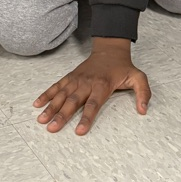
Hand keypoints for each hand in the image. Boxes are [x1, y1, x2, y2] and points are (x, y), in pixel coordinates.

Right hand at [33, 37, 150, 134]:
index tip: (79, 131)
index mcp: (103, 85)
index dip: (86, 118)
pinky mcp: (70, 77)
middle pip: (73, 102)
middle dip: (61, 116)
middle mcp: (87, 83)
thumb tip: (143, 111)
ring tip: (41, 120)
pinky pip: (56, 86)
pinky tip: (37, 104)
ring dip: (50, 108)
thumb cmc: (123, 67)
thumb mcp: (139, 78)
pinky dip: (46, 94)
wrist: (110, 50)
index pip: (93, 105)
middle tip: (51, 129)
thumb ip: (143, 94)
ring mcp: (76, 79)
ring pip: (61, 95)